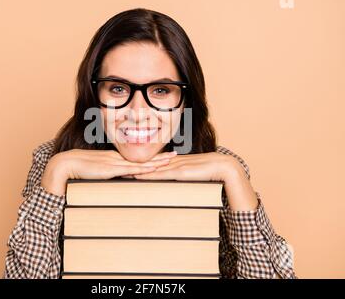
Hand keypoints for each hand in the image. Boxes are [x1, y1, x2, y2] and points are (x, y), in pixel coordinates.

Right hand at [40, 149, 176, 196]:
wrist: (67, 165)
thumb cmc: (79, 170)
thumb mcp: (97, 172)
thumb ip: (107, 175)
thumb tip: (116, 180)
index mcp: (115, 159)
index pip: (138, 158)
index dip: (152, 157)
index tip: (164, 157)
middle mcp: (118, 159)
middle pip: (143, 158)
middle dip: (160, 157)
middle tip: (175, 155)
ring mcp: (116, 163)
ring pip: (141, 162)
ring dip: (156, 162)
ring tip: (171, 160)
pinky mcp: (111, 168)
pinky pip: (130, 169)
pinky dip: (143, 169)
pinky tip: (153, 168)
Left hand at [132, 152, 258, 210]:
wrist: (227, 169)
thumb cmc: (213, 174)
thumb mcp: (196, 175)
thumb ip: (186, 178)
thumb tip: (179, 183)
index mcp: (178, 161)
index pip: (156, 162)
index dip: (141, 164)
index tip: (127, 166)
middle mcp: (175, 161)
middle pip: (150, 163)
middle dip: (134, 165)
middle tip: (116, 167)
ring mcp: (177, 165)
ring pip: (153, 167)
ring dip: (137, 170)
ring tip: (122, 171)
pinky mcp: (182, 172)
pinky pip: (161, 173)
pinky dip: (149, 175)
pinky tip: (138, 176)